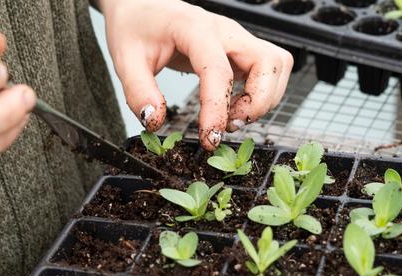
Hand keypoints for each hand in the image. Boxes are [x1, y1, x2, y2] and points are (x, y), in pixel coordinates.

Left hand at [99, 0, 292, 150]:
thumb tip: (155, 121)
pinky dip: (262, 93)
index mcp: (195, 28)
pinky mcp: (239, 50)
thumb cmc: (135, 27)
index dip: (218, 109)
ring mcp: (236, 38)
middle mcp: (225, 30)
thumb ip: (138, 92)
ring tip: (233, 118)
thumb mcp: (125, 59)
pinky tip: (234, 107)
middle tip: (229, 125)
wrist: (140, 6)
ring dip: (264, 98)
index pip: (218, 71)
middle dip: (258, 102)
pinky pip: (269, 70)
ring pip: (276, 65)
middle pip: (269, 62)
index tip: (209, 138)